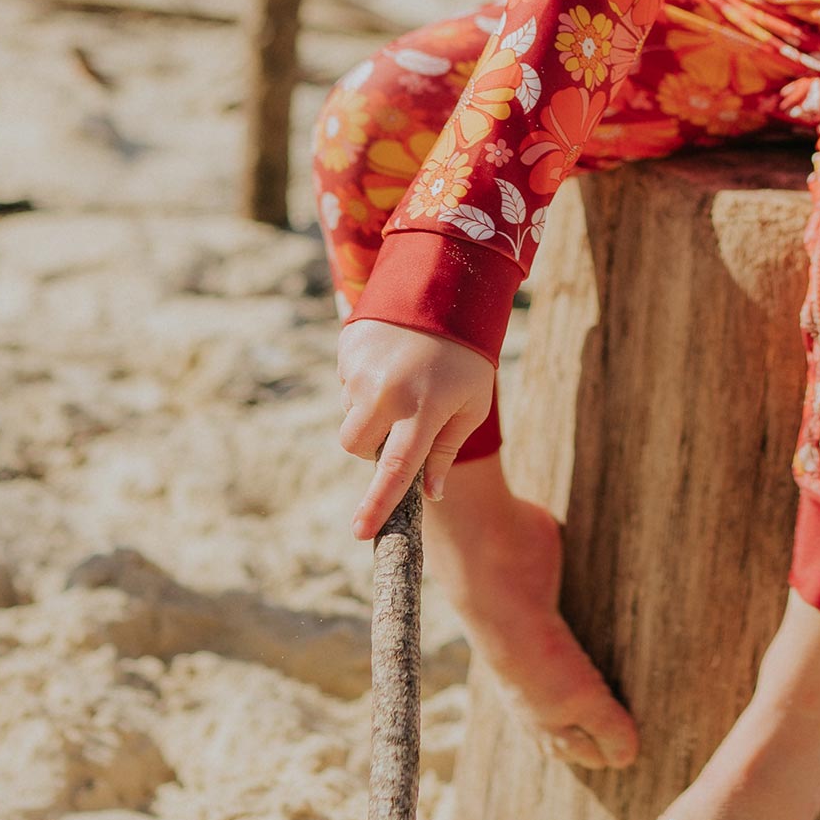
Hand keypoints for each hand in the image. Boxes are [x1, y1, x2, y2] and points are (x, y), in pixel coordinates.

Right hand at [337, 318, 494, 539]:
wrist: (446, 286)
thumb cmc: (468, 355)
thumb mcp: (471, 404)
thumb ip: (447, 450)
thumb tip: (431, 495)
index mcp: (424, 409)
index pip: (396, 469)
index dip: (377, 504)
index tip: (360, 532)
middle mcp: (388, 392)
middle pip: (355, 446)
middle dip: (370, 446)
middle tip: (401, 421)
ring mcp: (362, 369)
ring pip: (350, 414)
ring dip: (369, 410)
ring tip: (403, 378)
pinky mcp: (347, 349)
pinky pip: (347, 382)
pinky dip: (364, 380)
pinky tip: (391, 358)